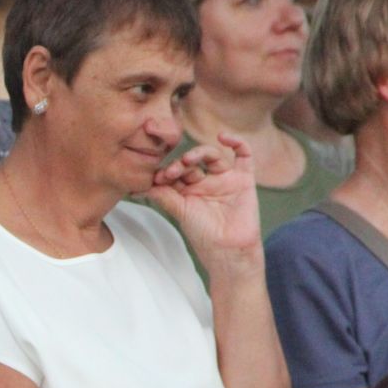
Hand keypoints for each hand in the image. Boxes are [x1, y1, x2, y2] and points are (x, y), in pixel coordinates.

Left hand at [142, 134, 262, 260]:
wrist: (227, 250)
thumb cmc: (202, 234)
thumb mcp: (179, 211)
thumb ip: (163, 195)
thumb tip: (143, 184)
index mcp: (188, 189)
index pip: (176, 171)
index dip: (166, 171)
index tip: (155, 178)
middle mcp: (205, 182)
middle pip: (192, 162)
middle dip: (179, 164)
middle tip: (169, 173)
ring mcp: (224, 179)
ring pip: (211, 155)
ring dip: (198, 153)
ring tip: (187, 160)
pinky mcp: (243, 179)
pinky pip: (244, 155)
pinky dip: (236, 142)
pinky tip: (223, 137)